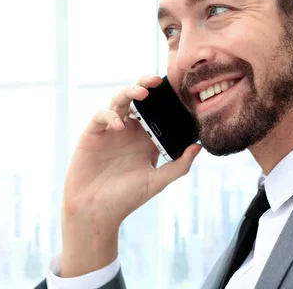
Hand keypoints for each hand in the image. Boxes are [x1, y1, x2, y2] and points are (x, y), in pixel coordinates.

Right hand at [60, 75, 201, 276]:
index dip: (165, 98)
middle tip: (157, 81)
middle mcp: (130, 130)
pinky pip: (101, 115)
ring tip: (142, 92)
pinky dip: (110, 115)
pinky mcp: (93, 133)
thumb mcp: (157, 182)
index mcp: (147, 138)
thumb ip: (179, 165)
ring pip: (120, 99)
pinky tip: (120, 125)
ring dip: (130, 91)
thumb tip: (199, 146)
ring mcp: (111, 130)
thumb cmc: (126, 198)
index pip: (158, 110)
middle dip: (146, 84)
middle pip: (138, 97)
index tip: (177, 90)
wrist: (94, 212)